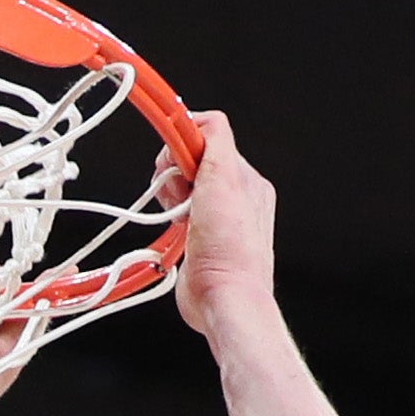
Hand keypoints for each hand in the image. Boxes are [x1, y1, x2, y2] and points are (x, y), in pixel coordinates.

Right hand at [173, 110, 274, 336]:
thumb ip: (215, 138)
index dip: (184, 144)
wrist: (224, 297)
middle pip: (191, 162)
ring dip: (170, 196)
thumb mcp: (225, 177)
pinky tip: (174, 227)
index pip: (209, 139)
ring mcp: (216, 219)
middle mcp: (234, 196)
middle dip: (174, 173)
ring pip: (182, 188)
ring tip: (177, 215)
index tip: (171, 158)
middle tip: (178, 195)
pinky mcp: (199, 240)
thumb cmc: (229, 249)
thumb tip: (199, 118)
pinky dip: (169, 216)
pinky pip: (177, 214)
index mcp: (246, 178)